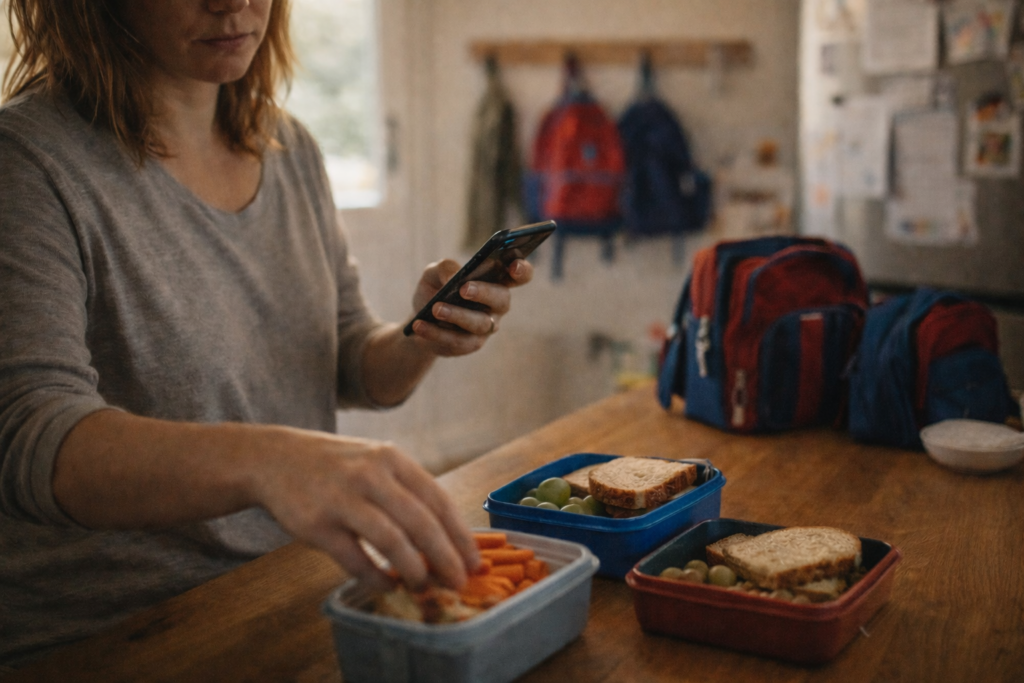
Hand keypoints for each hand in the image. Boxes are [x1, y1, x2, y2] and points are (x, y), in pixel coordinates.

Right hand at [252, 428, 479, 590]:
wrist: (275, 459)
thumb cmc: (337, 466)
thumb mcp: (376, 462)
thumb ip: (408, 493)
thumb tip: (448, 538)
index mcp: (393, 459)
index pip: (438, 500)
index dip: (460, 535)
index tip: (475, 561)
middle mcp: (370, 475)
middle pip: (421, 523)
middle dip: (445, 558)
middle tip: (459, 582)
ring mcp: (342, 499)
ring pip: (391, 542)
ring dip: (413, 571)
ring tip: (425, 587)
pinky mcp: (316, 525)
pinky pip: (355, 559)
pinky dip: (376, 578)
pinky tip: (389, 585)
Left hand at [407, 258, 533, 355]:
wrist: (419, 319)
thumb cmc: (436, 290)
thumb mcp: (434, 273)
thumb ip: (445, 268)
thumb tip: (453, 278)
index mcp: (495, 280)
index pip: (520, 275)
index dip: (522, 270)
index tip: (514, 266)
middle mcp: (497, 305)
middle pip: (502, 299)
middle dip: (485, 293)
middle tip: (464, 289)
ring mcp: (486, 327)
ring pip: (480, 323)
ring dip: (457, 315)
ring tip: (436, 309)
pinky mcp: (470, 345)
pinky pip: (457, 340)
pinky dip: (436, 332)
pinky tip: (419, 325)